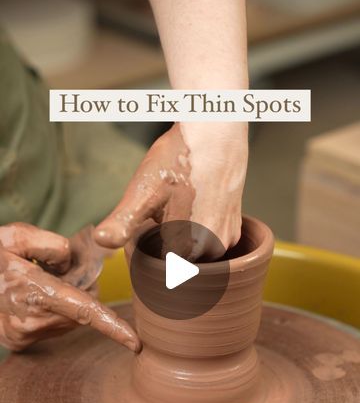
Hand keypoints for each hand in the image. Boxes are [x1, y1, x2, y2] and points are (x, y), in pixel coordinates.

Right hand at [0, 223, 139, 351]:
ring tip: (41, 284)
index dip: (112, 327)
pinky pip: (52, 328)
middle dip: (81, 292)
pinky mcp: (18, 342)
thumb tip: (73, 267)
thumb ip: (52, 245)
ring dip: (66, 304)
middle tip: (60, 272)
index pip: (83, 312)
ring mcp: (22, 335)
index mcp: (32, 292)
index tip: (135, 343)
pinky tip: (33, 299)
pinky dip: (51, 313)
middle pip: (80, 312)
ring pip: (68, 321)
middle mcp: (28, 320)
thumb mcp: (16, 235)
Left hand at [95, 122, 247, 258]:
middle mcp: (214, 251)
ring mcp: (228, 239)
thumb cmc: (179, 159)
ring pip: (195, 251)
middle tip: (163, 211)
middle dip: (166, 244)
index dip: (148, 251)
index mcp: (189, 250)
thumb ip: (122, 221)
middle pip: (178, 262)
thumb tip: (101, 242)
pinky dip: (201, 227)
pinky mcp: (236, 226)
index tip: (148, 227)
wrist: (216, 132)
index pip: (160, 271)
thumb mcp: (143, 191)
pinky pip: (211, 239)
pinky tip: (194, 203)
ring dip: (184, 236)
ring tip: (178, 205)